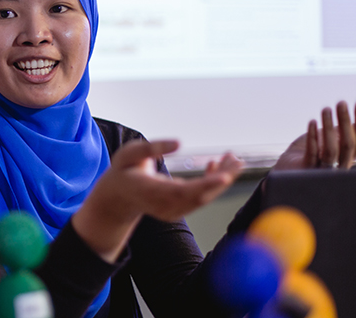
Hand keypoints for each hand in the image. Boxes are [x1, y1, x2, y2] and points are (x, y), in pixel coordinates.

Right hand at [72, 140, 242, 261]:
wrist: (118, 197)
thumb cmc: (123, 171)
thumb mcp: (129, 154)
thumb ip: (152, 148)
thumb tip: (179, 143)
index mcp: (149, 191)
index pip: (182, 191)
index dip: (205, 184)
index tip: (225, 176)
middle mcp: (163, 206)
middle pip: (199, 196)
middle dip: (222, 178)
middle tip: (237, 160)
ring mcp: (172, 212)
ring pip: (203, 198)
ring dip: (221, 179)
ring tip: (233, 159)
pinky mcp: (179, 211)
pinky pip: (200, 198)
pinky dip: (212, 183)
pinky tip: (216, 165)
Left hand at [272, 100, 355, 170]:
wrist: (288, 171)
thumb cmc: (312, 153)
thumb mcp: (332, 139)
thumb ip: (350, 131)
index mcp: (348, 156)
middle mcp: (339, 165)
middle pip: (348, 144)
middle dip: (346, 122)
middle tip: (341, 103)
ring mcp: (323, 169)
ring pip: (331, 150)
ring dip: (329, 128)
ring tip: (326, 109)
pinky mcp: (307, 169)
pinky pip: (312, 153)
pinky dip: (312, 136)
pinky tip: (312, 122)